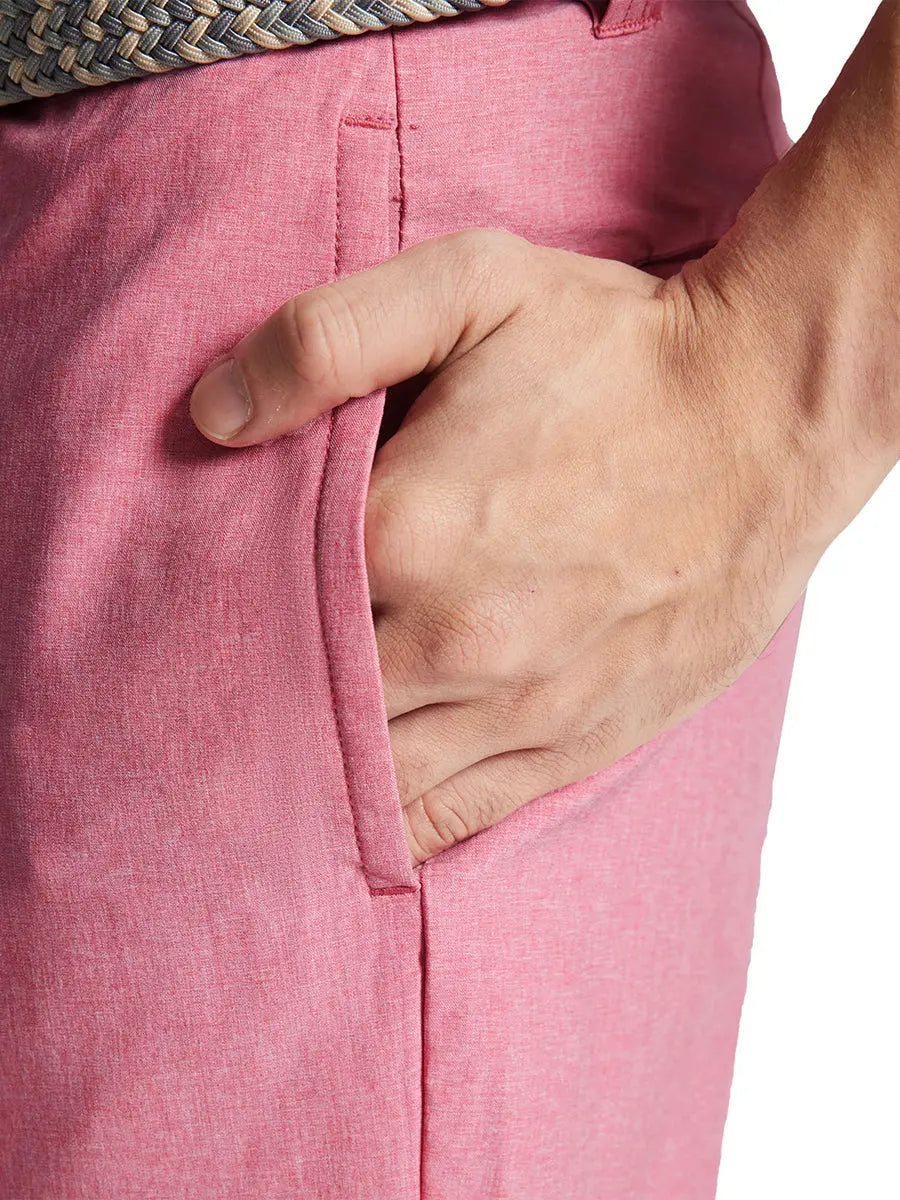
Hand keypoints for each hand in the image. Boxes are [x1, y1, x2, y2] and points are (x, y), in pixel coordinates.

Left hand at [190, 229, 823, 864]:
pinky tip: (352, 820)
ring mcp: (522, 704)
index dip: (210, 615)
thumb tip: (212, 412)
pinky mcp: (576, 739)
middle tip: (199, 709)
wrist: (768, 414)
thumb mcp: (471, 286)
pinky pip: (455, 815)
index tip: (176, 621)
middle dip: (247, 707)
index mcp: (410, 529)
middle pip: (301, 706)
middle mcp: (458, 637)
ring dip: (307, 781)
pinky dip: (392, 827)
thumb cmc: (619, 351)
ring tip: (256, 773)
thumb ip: (327, 339)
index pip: (257, 606)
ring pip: (370, 780)